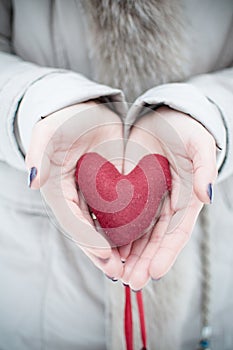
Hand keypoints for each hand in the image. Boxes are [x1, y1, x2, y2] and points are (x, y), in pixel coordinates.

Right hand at [26, 101, 123, 278]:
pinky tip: (139, 243)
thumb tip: (33, 180)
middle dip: (101, 253)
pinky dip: (126, 230)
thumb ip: (39, 152)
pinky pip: (117, 213)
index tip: (104, 255)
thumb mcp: (49, 130)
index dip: (86, 239)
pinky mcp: (108, 189)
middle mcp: (73, 197)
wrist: (88, 111)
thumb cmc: (66, 119)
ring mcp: (91, 195)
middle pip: (86, 231)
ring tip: (130, 267)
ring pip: (102, 228)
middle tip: (119, 272)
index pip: (71, 219)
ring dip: (114, 248)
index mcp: (57, 188)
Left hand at [120, 106, 216, 289]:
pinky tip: (108, 249)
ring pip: (140, 233)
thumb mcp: (198, 143)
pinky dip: (117, 234)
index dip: (167, 252)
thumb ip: (204, 167)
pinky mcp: (132, 192)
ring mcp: (149, 200)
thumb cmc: (184, 129)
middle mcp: (168, 204)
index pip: (178, 231)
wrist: (162, 117)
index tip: (155, 272)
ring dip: (130, 255)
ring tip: (118, 274)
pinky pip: (124, 216)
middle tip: (132, 283)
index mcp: (186, 197)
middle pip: (157, 239)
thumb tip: (206, 196)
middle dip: (146, 262)